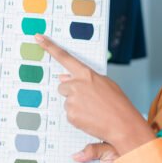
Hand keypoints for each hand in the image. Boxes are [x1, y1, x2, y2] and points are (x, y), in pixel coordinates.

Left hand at [36, 34, 155, 153]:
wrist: (123, 124)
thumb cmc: (117, 104)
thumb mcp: (105, 84)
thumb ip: (84, 79)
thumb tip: (63, 78)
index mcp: (86, 74)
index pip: (64, 57)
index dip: (50, 47)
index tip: (38, 38)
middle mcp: (76, 85)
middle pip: (63, 86)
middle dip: (71, 92)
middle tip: (88, 100)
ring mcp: (72, 100)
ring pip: (67, 101)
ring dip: (76, 105)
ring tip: (93, 110)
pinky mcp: (71, 114)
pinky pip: (70, 114)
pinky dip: (78, 117)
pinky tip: (90, 118)